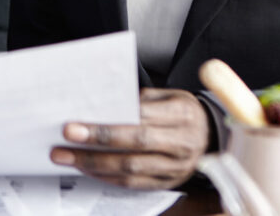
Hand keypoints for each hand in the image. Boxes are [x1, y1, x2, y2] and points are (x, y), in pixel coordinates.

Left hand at [50, 88, 208, 188]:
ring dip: (94, 163)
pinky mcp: (168, 182)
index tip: (76, 122)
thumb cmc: (183, 111)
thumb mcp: (169, 95)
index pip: (139, 119)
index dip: (106, 123)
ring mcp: (176, 167)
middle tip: (66, 138)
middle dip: (95, 143)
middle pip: (133, 145)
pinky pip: (134, 184)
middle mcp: (181, 143)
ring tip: (66, 156)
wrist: (213, 136)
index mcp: (182, 114)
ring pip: (130, 169)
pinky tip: (87, 168)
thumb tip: (102, 105)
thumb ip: (140, 99)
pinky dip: (107, 177)